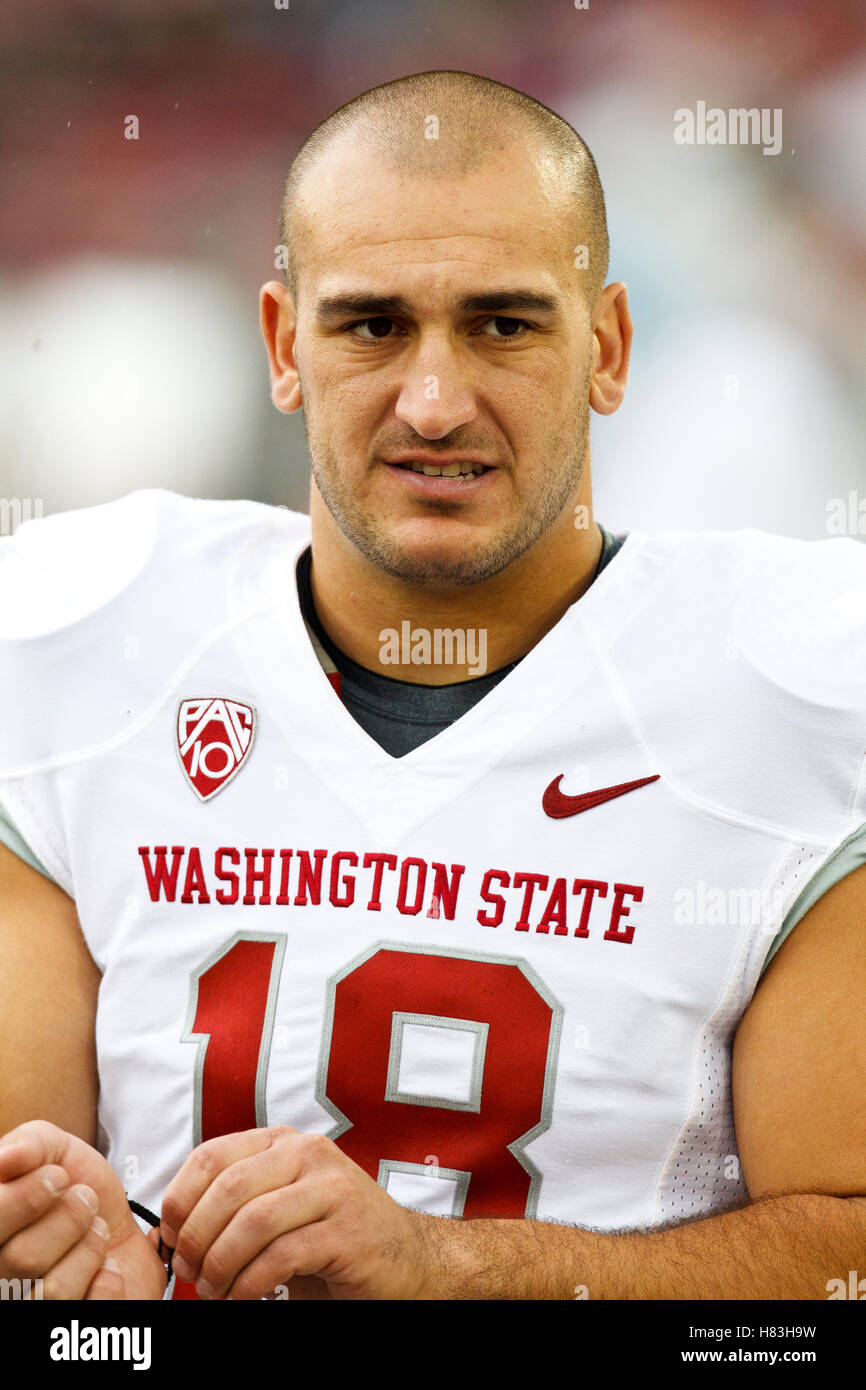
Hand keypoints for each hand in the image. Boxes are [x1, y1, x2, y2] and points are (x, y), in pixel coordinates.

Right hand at [0, 1121, 165, 1299]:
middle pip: (21, 1259)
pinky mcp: (70, 1330)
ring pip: (53, 1292)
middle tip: (84, 1200)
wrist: (120, 1226)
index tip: (57, 1178)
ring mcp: (31, 1309)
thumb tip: (3, 1160)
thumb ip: (27, 1145)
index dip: (26, 1198)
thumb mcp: (53, 1151)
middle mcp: (2, 1280)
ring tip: (96, 1233)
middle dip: (67, 1218)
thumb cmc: (77, 1190)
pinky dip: (109, 1282)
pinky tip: (106, 1269)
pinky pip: (92, 1310)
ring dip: (90, 1249)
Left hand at [160, 1126, 436, 1299]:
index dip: (179, 1198)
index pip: (212, 1155)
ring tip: (214, 1290)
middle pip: (228, 1187)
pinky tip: (245, 1296)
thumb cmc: (332, 1236)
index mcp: (284, 1141)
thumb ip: (238, 1201)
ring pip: (253, 1220)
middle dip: (195, 1236)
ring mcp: (332, 1189)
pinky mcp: (347, 1231)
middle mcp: (309, 1154)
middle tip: (188, 1270)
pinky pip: (282, 1255)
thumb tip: (172, 1225)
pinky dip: (252, 1282)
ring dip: (221, 1264)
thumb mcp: (280, 1205)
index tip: (168, 1236)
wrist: (406, 1259)